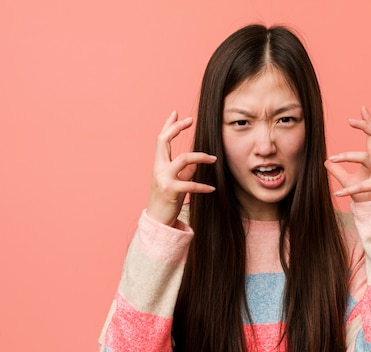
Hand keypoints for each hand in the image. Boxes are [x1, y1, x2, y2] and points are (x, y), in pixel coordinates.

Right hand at [147, 111, 216, 225]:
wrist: (157, 220)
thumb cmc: (167, 200)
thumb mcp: (175, 182)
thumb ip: (184, 170)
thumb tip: (196, 162)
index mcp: (158, 164)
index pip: (161, 139)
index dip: (168, 125)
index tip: (176, 112)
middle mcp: (158, 168)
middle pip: (164, 141)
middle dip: (176, 128)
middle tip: (190, 120)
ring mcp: (163, 179)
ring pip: (183, 159)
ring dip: (201, 157)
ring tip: (214, 159)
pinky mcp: (170, 191)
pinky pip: (190, 184)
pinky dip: (203, 186)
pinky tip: (212, 189)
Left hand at [324, 106, 370, 201]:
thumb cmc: (367, 195)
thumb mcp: (348, 181)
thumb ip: (338, 170)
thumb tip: (326, 161)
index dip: (369, 121)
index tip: (362, 108)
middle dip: (367, 126)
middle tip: (351, 120)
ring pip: (367, 158)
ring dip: (349, 156)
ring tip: (334, 158)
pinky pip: (363, 185)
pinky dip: (348, 189)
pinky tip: (337, 192)